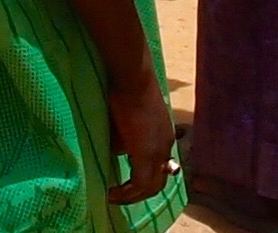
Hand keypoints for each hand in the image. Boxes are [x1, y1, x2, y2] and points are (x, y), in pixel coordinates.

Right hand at [100, 73, 175, 205]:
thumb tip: (117, 154)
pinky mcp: (147, 154)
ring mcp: (159, 151)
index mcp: (164, 138)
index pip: (159, 168)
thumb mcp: (126, 122)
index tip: (127, 186)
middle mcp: (165, 147)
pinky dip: (127, 193)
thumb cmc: (126, 92)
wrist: (132, 79)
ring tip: (114, 198)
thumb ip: (125, 142)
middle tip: (121, 198)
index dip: (145, 181)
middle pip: (158, 183)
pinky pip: (140, 184)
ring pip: (151, 186)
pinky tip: (111, 192)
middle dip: (139, 195)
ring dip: (132, 196)